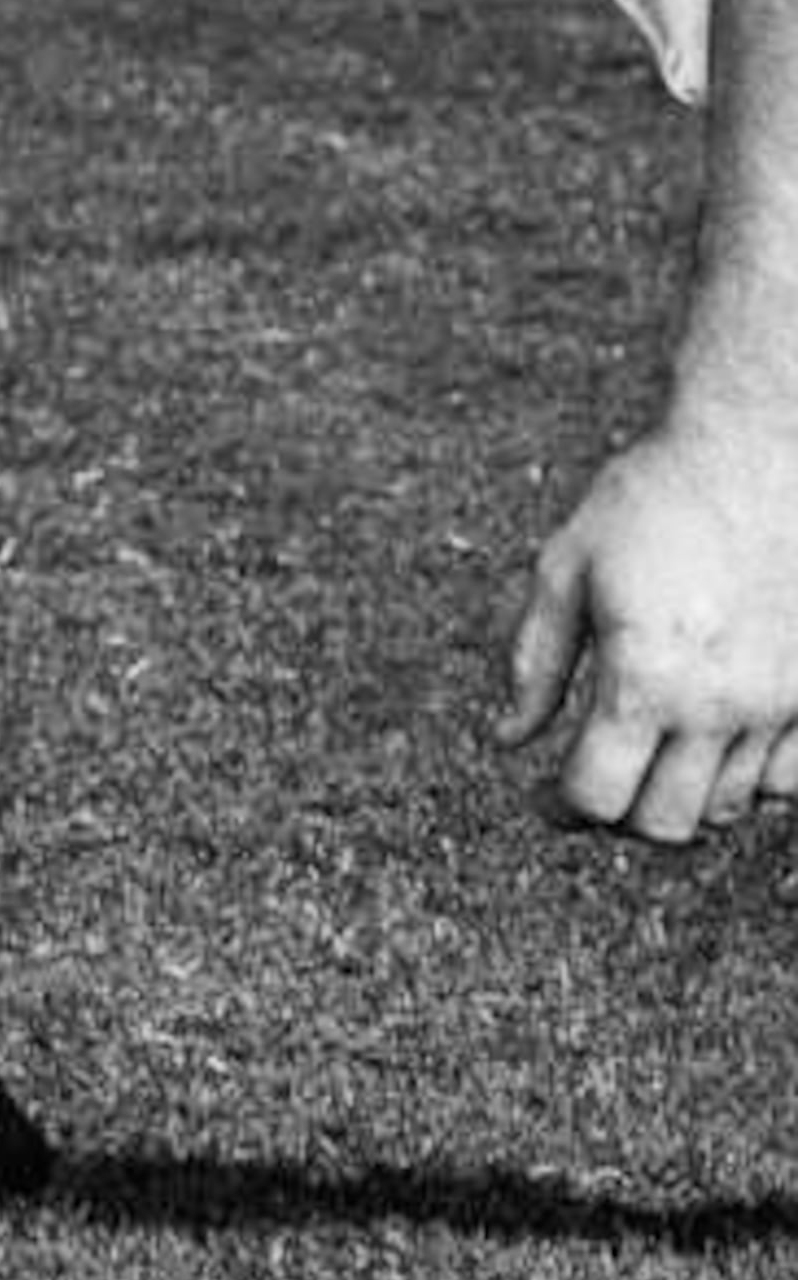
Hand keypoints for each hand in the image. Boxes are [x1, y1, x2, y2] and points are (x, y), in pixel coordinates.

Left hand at [501, 418, 797, 840]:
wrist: (758, 455)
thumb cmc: (652, 499)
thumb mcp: (567, 565)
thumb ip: (535, 660)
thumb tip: (508, 738)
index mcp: (645, 679)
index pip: (599, 796)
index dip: (560, 809)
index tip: (543, 798)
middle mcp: (718, 707)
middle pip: (665, 824)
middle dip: (618, 815)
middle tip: (593, 782)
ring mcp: (777, 708)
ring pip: (725, 807)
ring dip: (678, 796)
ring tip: (646, 753)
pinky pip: (783, 782)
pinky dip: (743, 779)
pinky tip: (710, 740)